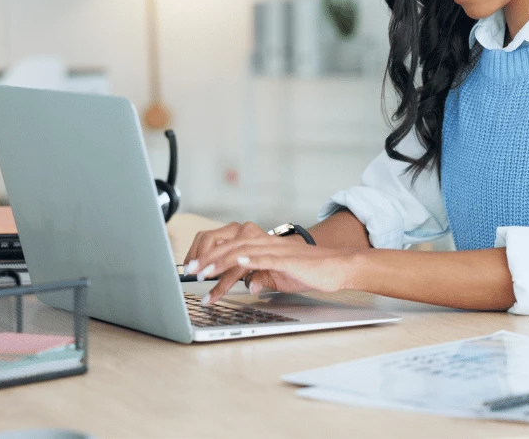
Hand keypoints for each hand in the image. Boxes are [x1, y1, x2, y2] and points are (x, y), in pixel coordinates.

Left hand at [189, 230, 361, 304]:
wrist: (338, 267)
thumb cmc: (312, 272)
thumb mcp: (281, 277)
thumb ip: (265, 277)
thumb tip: (251, 285)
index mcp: (263, 246)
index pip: (231, 246)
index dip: (211, 255)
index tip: (194, 267)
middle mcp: (267, 243)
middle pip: (230, 246)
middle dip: (208, 258)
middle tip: (189, 271)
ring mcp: (277, 250)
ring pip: (243, 251)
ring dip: (221, 261)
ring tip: (204, 272)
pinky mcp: (288, 260)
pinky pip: (265, 258)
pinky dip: (250, 259)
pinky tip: (237, 263)